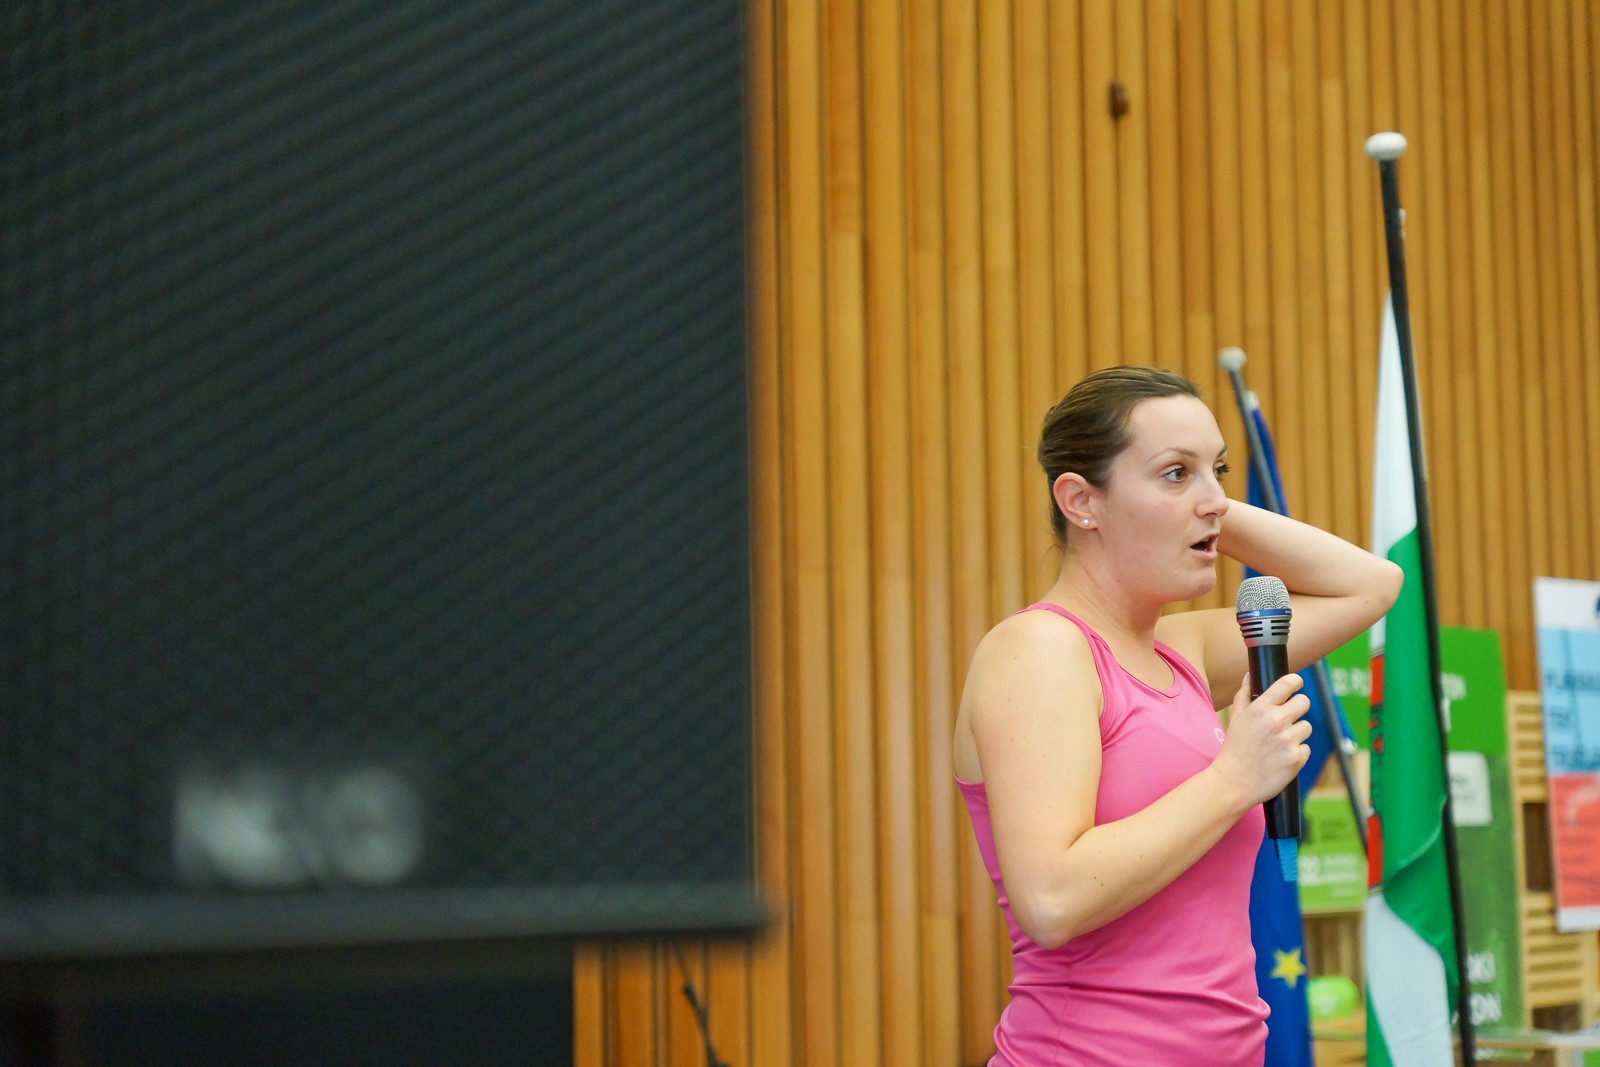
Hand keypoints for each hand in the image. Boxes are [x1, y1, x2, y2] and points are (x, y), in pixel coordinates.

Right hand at [1210, 672, 1311, 807]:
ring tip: (1279, 744)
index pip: (1288, 683)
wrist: (1234, 783)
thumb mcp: (1235, 719)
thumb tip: (1249, 675)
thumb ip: (1244, 695)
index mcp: (1260, 708)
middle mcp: (1276, 721)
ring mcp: (1288, 740)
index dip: (1295, 682)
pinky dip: (1296, 753)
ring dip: (1296, 733)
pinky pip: (1305, 748)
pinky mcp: (1297, 758)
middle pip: (1305, 702)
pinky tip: (1281, 758)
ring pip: (1306, 727)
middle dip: (1299, 707)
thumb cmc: (1233, 749)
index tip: (1296, 685)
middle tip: (1290, 717)